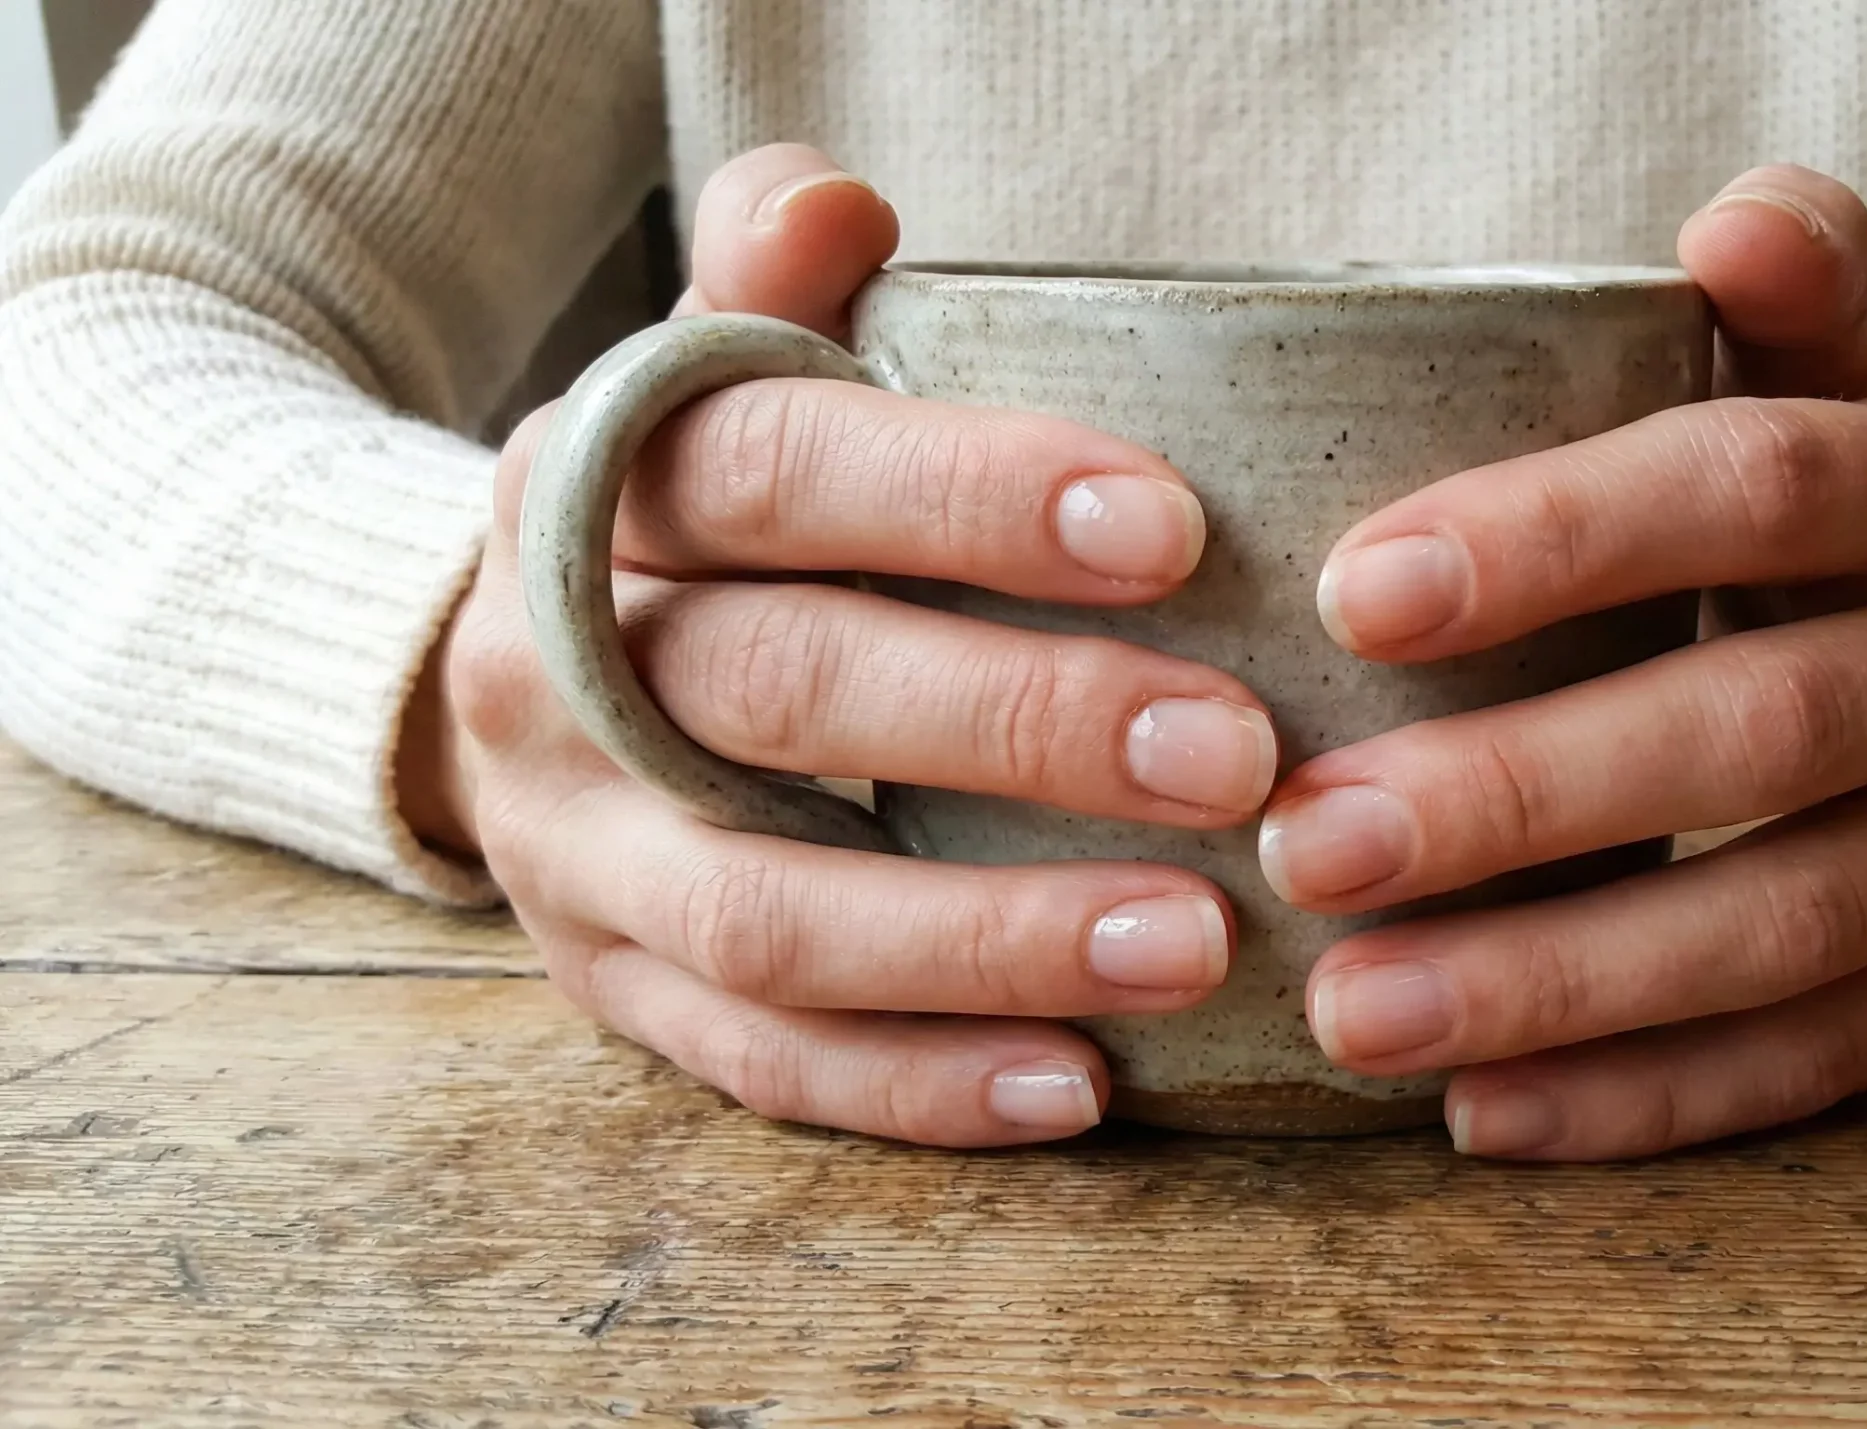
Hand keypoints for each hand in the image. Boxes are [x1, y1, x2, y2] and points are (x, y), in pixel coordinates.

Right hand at [399, 144, 1276, 1145]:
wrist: (518, 671)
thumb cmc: (702, 518)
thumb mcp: (712, 375)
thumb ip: (771, 286)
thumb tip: (840, 204)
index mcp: (594, 484)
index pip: (769, 467)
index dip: (963, 494)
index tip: (1173, 528)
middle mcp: (556, 670)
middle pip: (785, 694)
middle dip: (1021, 724)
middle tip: (1236, 756)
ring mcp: (574, 852)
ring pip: (774, 916)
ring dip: (992, 940)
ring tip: (1194, 942)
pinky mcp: (614, 991)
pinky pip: (765, 1061)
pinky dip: (923, 1084)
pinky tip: (1078, 1082)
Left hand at [1267, 165, 1866, 1160]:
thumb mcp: (1850, 386)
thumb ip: (1789, 299)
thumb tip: (1726, 217)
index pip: (1759, 486)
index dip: (1561, 538)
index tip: (1355, 597)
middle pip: (1759, 728)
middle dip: (1522, 797)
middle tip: (1308, 847)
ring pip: (1782, 926)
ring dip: (1558, 983)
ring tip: (1356, 1012)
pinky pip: (1820, 1062)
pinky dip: (1648, 1098)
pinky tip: (1485, 1113)